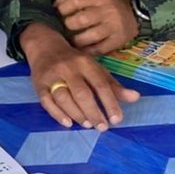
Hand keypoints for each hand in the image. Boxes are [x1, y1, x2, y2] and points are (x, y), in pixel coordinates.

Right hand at [20, 23, 139, 130]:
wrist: (44, 46)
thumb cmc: (74, 61)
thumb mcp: (95, 68)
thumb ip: (113, 85)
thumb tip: (135, 97)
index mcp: (85, 62)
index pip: (100, 84)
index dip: (110, 103)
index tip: (116, 119)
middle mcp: (68, 68)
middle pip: (82, 93)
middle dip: (93, 112)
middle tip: (102, 127)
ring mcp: (52, 76)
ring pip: (64, 98)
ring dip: (77, 114)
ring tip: (87, 124)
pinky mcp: (38, 84)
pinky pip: (46, 101)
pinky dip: (57, 114)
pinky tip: (68, 123)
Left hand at [54, 0, 138, 54]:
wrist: (133, 13)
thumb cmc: (105, 3)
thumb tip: (56, 2)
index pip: (75, 1)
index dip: (62, 8)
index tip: (59, 13)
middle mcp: (107, 11)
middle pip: (81, 20)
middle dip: (68, 25)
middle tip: (66, 27)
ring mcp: (113, 27)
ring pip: (89, 37)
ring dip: (76, 40)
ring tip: (73, 39)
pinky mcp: (118, 41)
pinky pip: (99, 49)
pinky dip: (87, 50)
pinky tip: (82, 48)